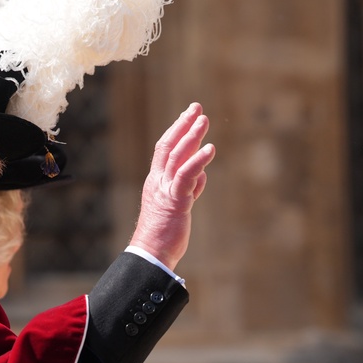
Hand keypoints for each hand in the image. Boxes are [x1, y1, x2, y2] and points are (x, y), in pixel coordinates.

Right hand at [128, 103, 213, 270]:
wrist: (151, 254)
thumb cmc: (163, 234)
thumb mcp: (178, 206)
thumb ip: (188, 189)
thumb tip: (202, 176)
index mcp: (156, 182)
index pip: (165, 150)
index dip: (177, 130)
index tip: (188, 116)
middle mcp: (158, 182)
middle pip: (168, 146)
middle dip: (183, 125)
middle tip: (196, 107)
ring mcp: (165, 190)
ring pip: (176, 156)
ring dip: (191, 136)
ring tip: (204, 120)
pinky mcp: (175, 201)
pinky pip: (186, 176)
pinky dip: (198, 161)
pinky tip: (210, 149)